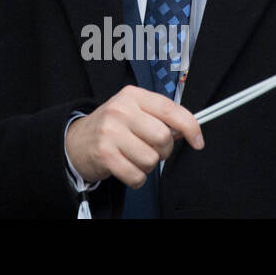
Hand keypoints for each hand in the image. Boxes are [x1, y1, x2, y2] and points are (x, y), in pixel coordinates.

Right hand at [65, 85, 202, 187]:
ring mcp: (111, 132)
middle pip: (163, 137)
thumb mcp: (134, 111)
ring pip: (152, 159)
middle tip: (150, 147)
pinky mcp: (105, 154)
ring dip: (147, 165)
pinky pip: (137, 176)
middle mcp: (121, 110)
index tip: (197, 141)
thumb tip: (188, 130)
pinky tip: (126, 167)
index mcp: (132, 96)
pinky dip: (136, 178)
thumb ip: (160, 117)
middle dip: (163, 149)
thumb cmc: (112, 127)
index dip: (190, 126)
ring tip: (133, 156)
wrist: (77, 141)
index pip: (170, 109)